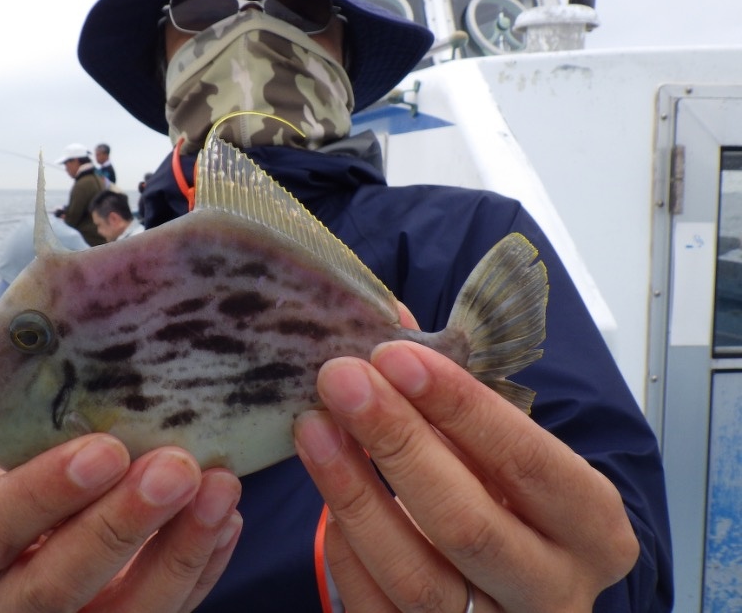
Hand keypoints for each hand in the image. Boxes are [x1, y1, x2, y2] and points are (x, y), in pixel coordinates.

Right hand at [0, 434, 241, 611]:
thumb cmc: (30, 472)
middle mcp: (5, 602)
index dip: (47, 492)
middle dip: (123, 525)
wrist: (44, 518)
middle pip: (55, 585)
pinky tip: (226, 518)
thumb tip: (113, 374)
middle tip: (175, 469)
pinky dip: (203, 566)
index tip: (107, 448)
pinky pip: (170, 612)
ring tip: (219, 488)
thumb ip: (46, 433)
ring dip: (180, 550)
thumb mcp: (17, 454)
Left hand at [294, 340, 638, 611]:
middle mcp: (555, 590)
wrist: (521, 586)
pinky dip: (345, 547)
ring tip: (313, 427)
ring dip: (354, 493)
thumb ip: (459, 395)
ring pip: (416, 575)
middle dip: (397, 442)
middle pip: (468, 523)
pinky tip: (326, 492)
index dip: (459, 406)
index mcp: (592, 525)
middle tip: (342, 380)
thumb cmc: (515, 499)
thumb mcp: (509, 448)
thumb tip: (387, 322)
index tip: (394, 355)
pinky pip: (377, 608)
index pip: (526, 460)